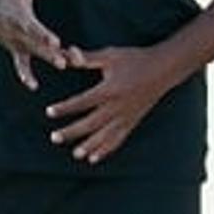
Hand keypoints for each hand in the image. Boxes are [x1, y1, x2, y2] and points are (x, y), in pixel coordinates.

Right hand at [0, 0, 77, 90]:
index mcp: (20, 18)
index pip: (33, 29)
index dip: (43, 36)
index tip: (55, 42)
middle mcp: (17, 33)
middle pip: (36, 45)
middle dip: (50, 53)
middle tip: (63, 62)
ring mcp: (15, 42)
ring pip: (33, 54)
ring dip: (47, 59)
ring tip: (63, 65)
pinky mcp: (14, 48)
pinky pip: (20, 64)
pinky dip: (25, 75)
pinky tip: (34, 86)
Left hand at [45, 45, 176, 164]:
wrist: (165, 68)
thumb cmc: (135, 59)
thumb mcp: (111, 55)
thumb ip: (88, 58)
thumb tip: (66, 55)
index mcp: (110, 89)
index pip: (82, 101)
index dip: (65, 107)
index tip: (49, 111)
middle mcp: (118, 106)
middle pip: (91, 123)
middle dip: (72, 131)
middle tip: (54, 138)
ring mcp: (127, 116)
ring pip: (105, 135)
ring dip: (90, 146)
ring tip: (75, 154)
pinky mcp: (133, 121)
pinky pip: (118, 139)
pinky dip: (106, 149)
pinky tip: (93, 159)